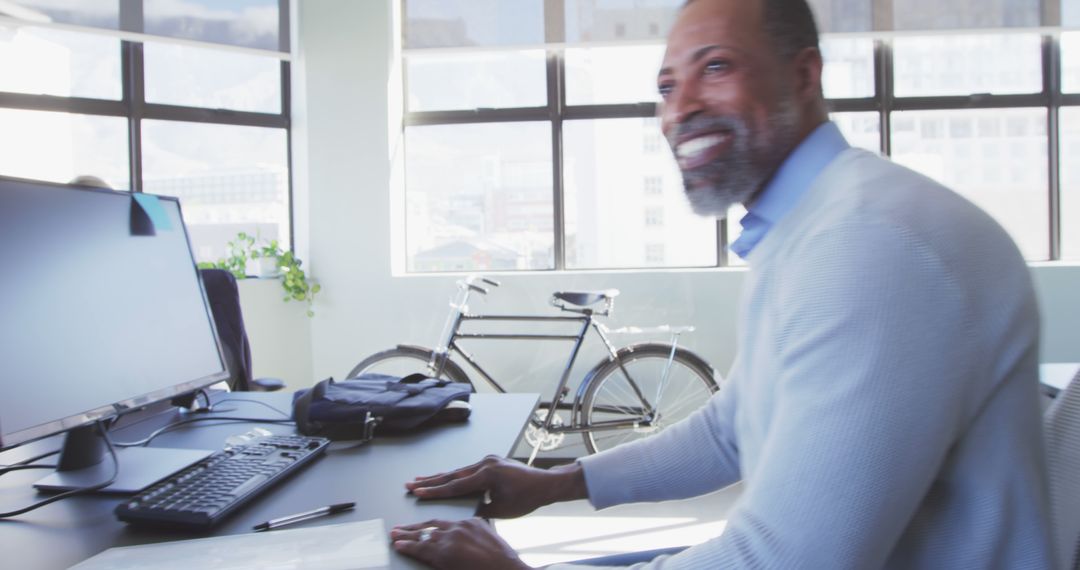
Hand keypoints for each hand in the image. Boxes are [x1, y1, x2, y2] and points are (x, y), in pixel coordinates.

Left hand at [390, 518, 529, 569]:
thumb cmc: (502, 562)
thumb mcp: (490, 540)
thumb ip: (476, 535)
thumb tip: (468, 541)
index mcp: (472, 522)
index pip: (445, 521)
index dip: (431, 525)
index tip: (423, 526)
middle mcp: (459, 526)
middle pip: (431, 525)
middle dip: (414, 527)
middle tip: (400, 528)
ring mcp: (450, 538)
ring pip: (423, 535)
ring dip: (406, 535)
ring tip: (394, 535)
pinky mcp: (443, 553)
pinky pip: (421, 549)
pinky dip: (408, 546)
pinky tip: (399, 545)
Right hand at [405, 455, 586, 518]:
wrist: (546, 483)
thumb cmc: (527, 498)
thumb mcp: (501, 509)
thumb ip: (480, 508)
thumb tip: (464, 510)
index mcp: (487, 475)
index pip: (456, 486)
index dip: (436, 491)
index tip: (418, 493)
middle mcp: (486, 463)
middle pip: (453, 474)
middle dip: (431, 481)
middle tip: (411, 484)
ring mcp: (489, 460)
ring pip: (459, 470)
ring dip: (440, 477)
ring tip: (421, 480)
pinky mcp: (492, 461)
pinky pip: (469, 469)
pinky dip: (455, 475)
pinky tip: (444, 478)